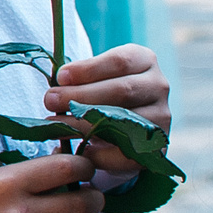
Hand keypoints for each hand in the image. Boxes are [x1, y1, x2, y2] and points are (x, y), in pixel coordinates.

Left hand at [45, 45, 172, 176]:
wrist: (125, 130)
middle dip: (81, 96)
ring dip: (86, 124)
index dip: (88, 69)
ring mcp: (162, 116)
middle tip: (50, 101)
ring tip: (57, 125)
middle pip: (122, 90)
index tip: (60, 77)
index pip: (120, 61)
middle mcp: (158, 85)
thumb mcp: (96, 78)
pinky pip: (129, 152)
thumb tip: (57, 84)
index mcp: (144, 60)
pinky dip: (103, 153)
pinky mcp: (158, 146)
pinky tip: (81, 150)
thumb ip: (80, 79)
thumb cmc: (102, 95)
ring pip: (125, 120)